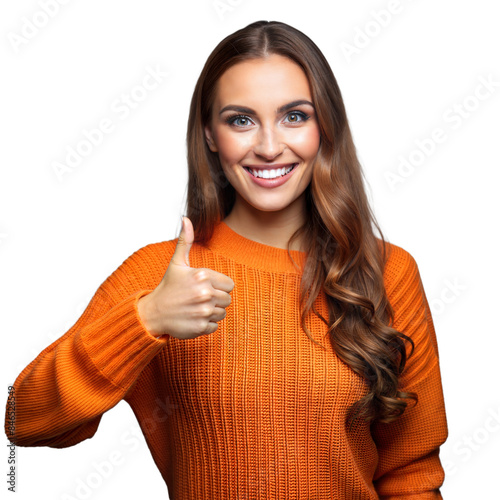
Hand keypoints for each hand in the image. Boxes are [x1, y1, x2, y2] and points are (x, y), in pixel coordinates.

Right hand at [137, 216, 234, 338]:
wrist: (153, 312)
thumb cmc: (168, 286)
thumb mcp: (177, 263)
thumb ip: (185, 241)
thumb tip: (185, 218)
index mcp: (202, 276)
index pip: (229, 285)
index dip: (219, 286)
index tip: (204, 287)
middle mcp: (205, 293)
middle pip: (227, 299)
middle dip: (216, 299)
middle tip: (198, 298)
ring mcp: (203, 311)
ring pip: (222, 313)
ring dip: (212, 312)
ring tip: (195, 307)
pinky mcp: (201, 327)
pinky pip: (215, 326)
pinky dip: (206, 324)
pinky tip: (193, 318)